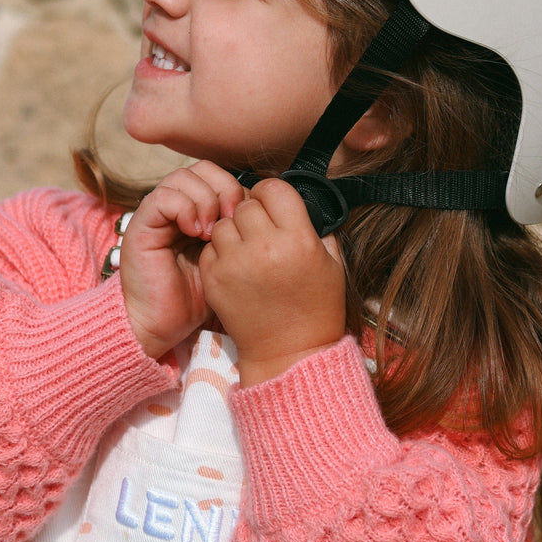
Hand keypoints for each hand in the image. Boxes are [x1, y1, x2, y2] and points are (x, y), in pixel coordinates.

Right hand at [120, 161, 244, 358]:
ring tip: (212, 230)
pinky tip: (195, 232)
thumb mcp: (228, 259)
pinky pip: (163, 197)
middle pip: (203, 168)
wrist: (163, 325)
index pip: (219, 175)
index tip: (250, 218)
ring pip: (182, 176)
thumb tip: (262, 208)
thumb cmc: (198, 297)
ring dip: (204, 198)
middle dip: (224, 188)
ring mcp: (158, 213)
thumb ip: (240, 232)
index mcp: (198, 210)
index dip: (237, 188)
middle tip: (233, 217)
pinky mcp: (142, 224)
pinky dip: (184, 208)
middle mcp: (177, 206)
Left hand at [199, 178, 346, 385]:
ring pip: (223, 224)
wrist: (290, 353)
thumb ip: (316, 227)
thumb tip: (297, 202)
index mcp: (297, 239)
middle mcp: (264, 248)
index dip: (271, 192)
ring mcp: (236, 264)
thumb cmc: (316, 307)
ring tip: (246, 249)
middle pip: (245, 205)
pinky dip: (220, 253)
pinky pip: (210, 248)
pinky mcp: (215, 280)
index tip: (272, 203)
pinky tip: (236, 267)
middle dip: (252, 212)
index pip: (274, 189)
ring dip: (233, 231)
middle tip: (259, 229)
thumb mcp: (331, 262)